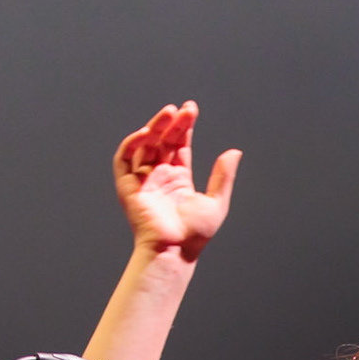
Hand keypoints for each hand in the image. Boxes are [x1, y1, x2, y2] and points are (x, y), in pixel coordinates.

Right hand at [113, 100, 241, 259]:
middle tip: (182, 109)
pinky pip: (124, 159)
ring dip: (155, 127)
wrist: (174, 249)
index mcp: (179, 179)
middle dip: (172, 123)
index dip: (184, 127)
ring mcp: (143, 180)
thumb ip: (223, 176)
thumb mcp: (216, 202)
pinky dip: (132, 143)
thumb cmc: (195, 234)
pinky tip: (147, 133)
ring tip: (168, 113)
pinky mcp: (128, 186)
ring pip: (145, 145)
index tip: (190, 109)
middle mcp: (160, 176)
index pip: (179, 145)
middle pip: (163, 141)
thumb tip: (234, 151)